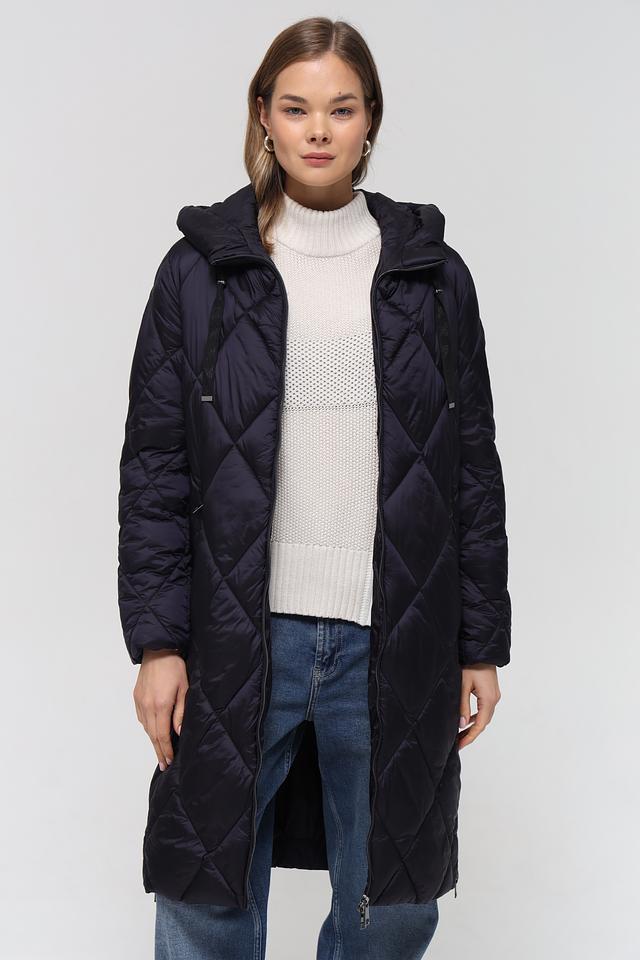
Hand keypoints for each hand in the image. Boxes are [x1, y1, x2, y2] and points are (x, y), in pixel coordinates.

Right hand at [134, 650, 188, 769]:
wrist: (158, 650)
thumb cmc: (175, 667)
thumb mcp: (184, 689)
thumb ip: (180, 712)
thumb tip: (177, 733)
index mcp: (161, 705)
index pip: (162, 735)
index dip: (165, 750)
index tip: (169, 761)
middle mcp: (147, 706)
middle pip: (152, 735)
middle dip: (159, 751)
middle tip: (163, 764)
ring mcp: (140, 702)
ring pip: (146, 727)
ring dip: (153, 740)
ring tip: (160, 751)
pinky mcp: (136, 697)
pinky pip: (142, 717)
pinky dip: (148, 727)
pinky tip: (153, 731)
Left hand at [457, 663, 500, 749]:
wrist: (481, 651)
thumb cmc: (471, 665)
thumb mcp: (463, 685)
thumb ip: (463, 706)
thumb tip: (462, 725)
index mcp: (488, 700)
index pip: (480, 725)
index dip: (470, 737)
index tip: (460, 745)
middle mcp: (494, 699)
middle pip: (484, 723)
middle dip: (471, 734)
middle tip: (458, 742)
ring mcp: (494, 696)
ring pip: (485, 716)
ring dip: (474, 726)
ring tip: (461, 734)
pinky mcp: (491, 692)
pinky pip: (485, 709)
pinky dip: (477, 716)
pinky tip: (468, 719)